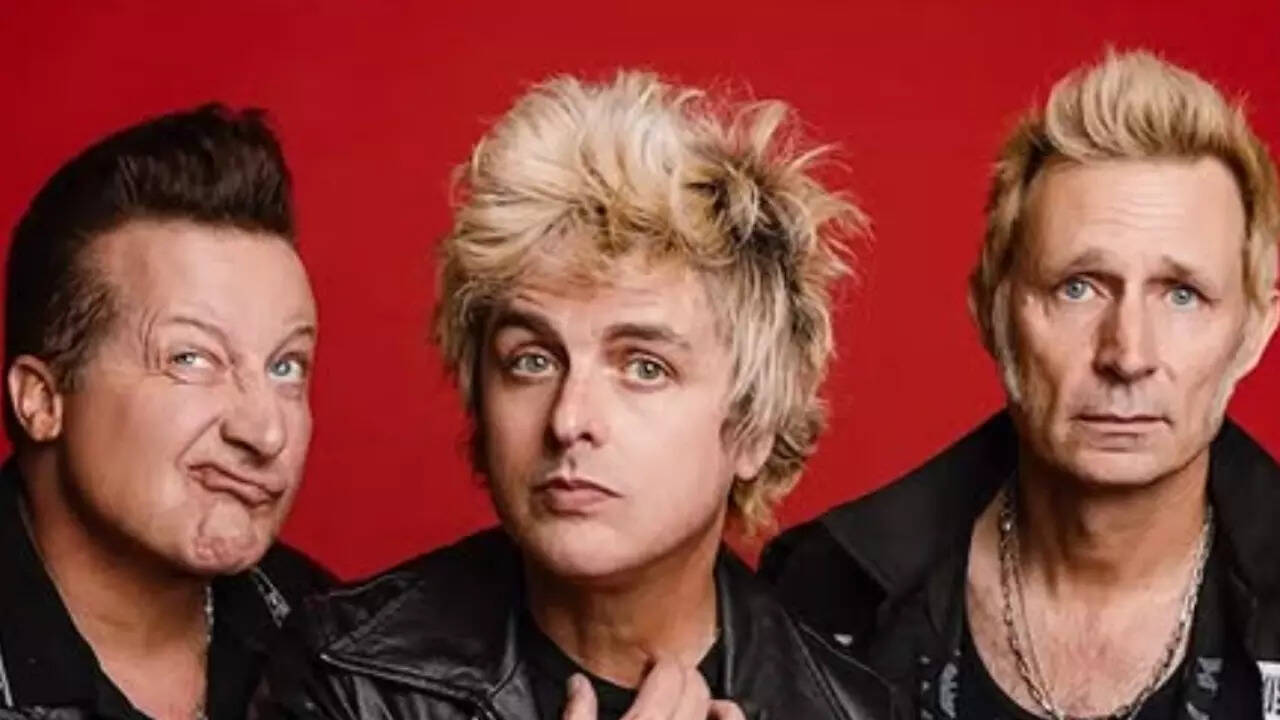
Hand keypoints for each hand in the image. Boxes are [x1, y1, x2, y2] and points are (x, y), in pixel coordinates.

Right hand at [560, 659, 746, 719]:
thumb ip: (576, 717)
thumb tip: (579, 684)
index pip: (666, 678)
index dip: (660, 664)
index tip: (650, 664)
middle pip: (693, 689)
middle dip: (681, 674)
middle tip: (666, 674)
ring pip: (717, 713)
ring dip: (706, 694)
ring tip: (691, 691)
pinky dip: (729, 717)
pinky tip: (720, 711)